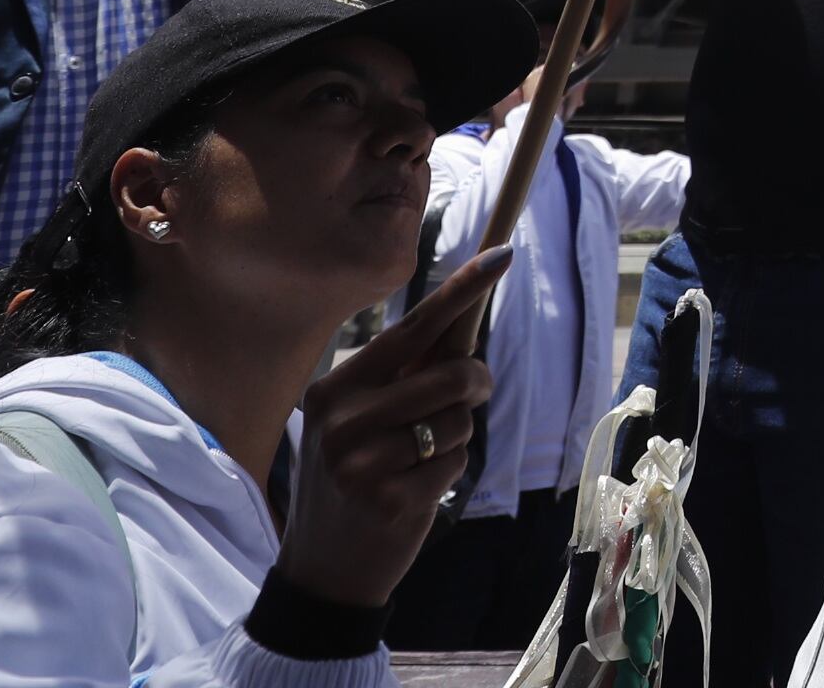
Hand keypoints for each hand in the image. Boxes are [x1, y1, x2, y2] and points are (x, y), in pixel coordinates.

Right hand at [272, 247, 510, 607]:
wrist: (321, 569)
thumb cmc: (350, 481)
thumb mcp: (355, 423)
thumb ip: (402, 375)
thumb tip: (462, 316)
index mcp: (334, 389)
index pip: (411, 328)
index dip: (461, 290)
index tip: (502, 254)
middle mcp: (344, 420)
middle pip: (452, 374)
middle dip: (475, 383)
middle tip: (469, 397)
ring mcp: (364, 463)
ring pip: (459, 421)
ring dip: (456, 438)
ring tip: (419, 460)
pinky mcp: (391, 500)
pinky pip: (456, 464)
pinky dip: (450, 473)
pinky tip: (415, 492)